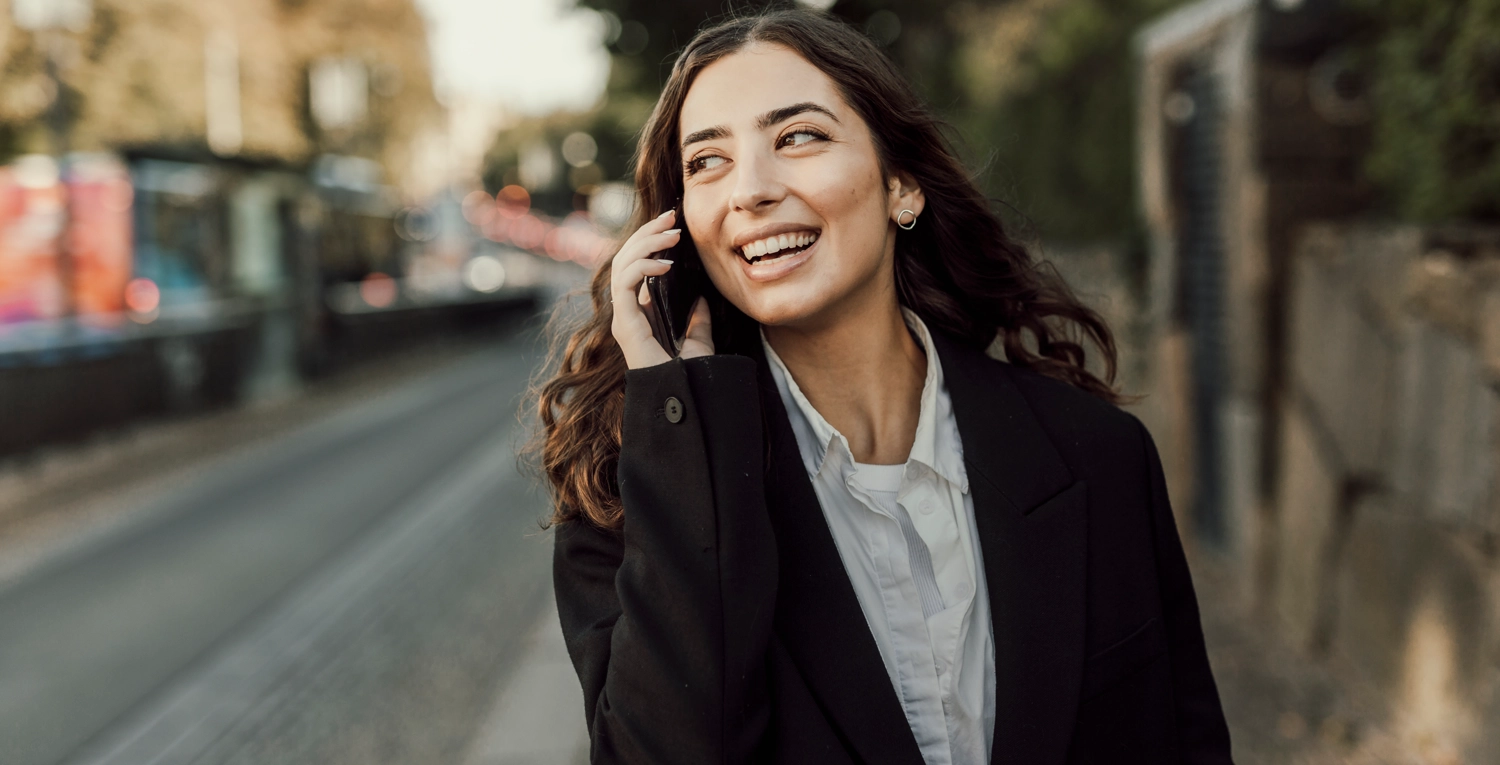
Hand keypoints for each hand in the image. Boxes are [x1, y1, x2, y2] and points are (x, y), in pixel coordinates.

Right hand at [610, 208, 714, 368]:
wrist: (686, 403)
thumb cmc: (690, 379)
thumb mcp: (699, 341)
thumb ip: (698, 320)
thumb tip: (702, 299)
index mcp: (641, 315)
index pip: (636, 267)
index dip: (650, 242)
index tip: (674, 225)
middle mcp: (628, 314)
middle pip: (626, 259)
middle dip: (647, 233)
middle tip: (671, 216)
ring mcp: (624, 319)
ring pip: (622, 265)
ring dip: (645, 243)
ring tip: (671, 233)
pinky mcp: (626, 325)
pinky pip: (625, 284)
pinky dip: (642, 267)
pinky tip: (665, 263)